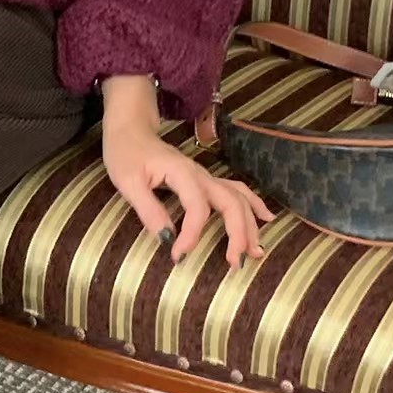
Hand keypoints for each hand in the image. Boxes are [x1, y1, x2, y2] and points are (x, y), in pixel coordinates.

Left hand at [101, 76, 274, 267]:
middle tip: (235, 262)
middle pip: (231, 202)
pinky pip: (236, 191)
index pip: (198, 208)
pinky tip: (266, 218)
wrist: (130, 130)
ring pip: (239, 198)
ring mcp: (205, 177)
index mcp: (182, 173)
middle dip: (239, 233)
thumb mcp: (127, 182)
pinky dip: (252, 206)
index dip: (192, 235)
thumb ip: (148, 209)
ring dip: (250, 224)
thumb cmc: (126, 153)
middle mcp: (200, 175)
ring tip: (256, 251)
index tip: (178, 256)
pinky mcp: (204, 180)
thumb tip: (166, 238)